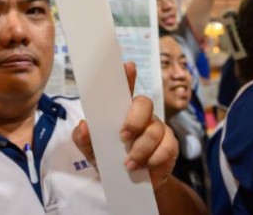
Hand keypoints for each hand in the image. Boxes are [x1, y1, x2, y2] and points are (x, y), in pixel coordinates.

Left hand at [71, 62, 177, 190]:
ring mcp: (158, 129)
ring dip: (140, 149)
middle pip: (144, 103)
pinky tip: (143, 167)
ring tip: (128, 164)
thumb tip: (84, 126)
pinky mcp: (170, 146)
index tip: (128, 66)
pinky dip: (153, 158)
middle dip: (134, 119)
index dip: (127, 76)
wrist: (127, 187)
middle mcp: (142, 116)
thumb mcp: (91, 151)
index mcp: (121, 112)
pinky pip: (167, 146)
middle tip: (123, 136)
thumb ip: (83, 139)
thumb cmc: (109, 161)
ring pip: (155, 129)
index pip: (125, 89)